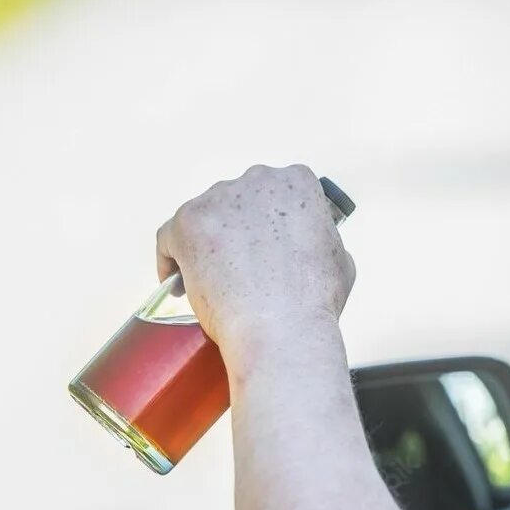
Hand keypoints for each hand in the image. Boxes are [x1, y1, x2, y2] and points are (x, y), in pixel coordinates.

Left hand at [155, 164, 355, 357]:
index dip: (266, 222)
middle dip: (235, 231)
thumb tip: (310, 247)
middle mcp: (256, 180)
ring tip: (208, 281)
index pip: (274, 194)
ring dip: (203, 244)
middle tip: (236, 266)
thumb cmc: (313, 303)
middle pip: (236, 203)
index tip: (261, 245)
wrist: (282, 329)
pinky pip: (169, 236)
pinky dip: (171, 258)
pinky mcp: (187, 223)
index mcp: (296, 183)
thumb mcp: (340, 260)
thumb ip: (322, 240)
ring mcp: (219, 199)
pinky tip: (177, 282)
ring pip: (203, 218)